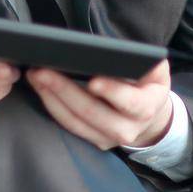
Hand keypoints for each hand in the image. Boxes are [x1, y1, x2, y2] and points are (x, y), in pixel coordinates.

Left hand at [27, 59, 173, 149]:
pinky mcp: (93, 140)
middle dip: (65, 90)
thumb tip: (120, 51)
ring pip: (75, 121)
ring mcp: (108, 138)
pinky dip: (53, 106)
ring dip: (52, 98)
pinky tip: (41, 89)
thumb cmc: (149, 85)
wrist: (150, 117)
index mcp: (146, 107)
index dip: (112, 92)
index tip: (93, 80)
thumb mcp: (155, 70)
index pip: (130, 102)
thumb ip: (144, 61)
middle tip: (44, 71)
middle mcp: (127, 128)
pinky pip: (69, 125)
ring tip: (36, 77)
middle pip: (92, 112)